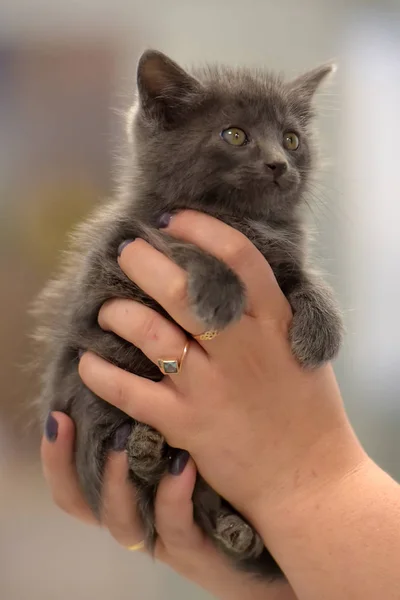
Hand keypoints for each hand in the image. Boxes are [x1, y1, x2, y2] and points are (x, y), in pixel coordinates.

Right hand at [41, 412, 296, 599]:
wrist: (282, 518)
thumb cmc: (235, 473)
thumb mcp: (199, 434)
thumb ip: (174, 400)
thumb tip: (157, 347)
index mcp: (134, 483)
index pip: (76, 473)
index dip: (57, 450)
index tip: (56, 409)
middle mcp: (139, 510)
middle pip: (80, 501)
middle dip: (64, 462)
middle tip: (65, 419)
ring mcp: (165, 534)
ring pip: (119, 520)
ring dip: (114, 480)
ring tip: (121, 440)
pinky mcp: (200, 550)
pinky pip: (175, 529)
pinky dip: (171, 497)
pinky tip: (182, 464)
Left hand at [78, 211, 366, 522]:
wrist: (309, 479)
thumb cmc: (307, 410)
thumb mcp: (299, 348)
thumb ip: (268, 311)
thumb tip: (230, 274)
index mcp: (274, 323)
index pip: (237, 258)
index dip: (200, 229)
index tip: (173, 220)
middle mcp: (242, 349)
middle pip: (181, 289)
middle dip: (144, 261)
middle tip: (126, 252)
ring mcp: (212, 387)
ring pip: (150, 333)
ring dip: (119, 313)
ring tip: (109, 310)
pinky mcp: (187, 424)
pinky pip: (131, 391)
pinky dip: (101, 374)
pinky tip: (88, 362)